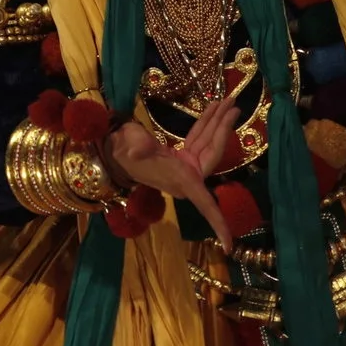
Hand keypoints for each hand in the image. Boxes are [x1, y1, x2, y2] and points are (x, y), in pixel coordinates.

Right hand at [106, 102, 240, 251]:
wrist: (111, 148)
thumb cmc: (119, 152)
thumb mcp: (127, 148)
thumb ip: (135, 148)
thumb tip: (136, 149)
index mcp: (179, 181)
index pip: (205, 204)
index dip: (218, 223)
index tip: (230, 246)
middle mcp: (187, 176)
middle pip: (213, 153)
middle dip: (224, 129)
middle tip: (235, 104)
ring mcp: (186, 165)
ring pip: (208, 142)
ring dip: (218, 121)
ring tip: (230, 99)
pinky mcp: (183, 155)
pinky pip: (199, 138)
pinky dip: (206, 123)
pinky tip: (214, 108)